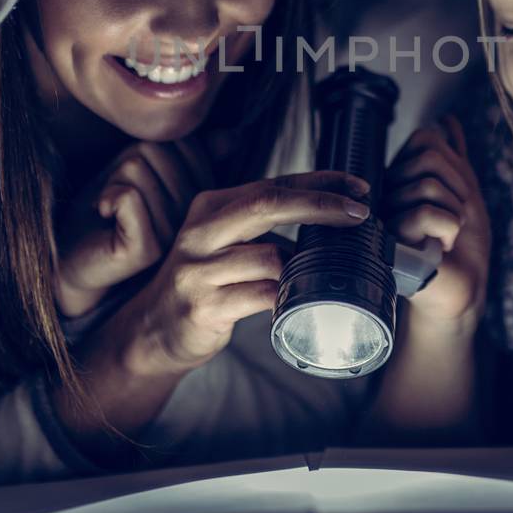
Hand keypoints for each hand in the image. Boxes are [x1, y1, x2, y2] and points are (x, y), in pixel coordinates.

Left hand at [55, 139, 212, 318]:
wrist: (81, 258)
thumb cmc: (113, 212)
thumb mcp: (151, 172)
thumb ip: (189, 155)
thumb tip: (234, 136)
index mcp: (207, 200)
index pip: (183, 142)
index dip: (148, 149)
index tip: (139, 180)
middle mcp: (198, 220)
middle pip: (157, 150)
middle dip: (126, 164)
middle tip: (120, 196)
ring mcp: (176, 237)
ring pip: (137, 167)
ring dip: (112, 182)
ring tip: (111, 209)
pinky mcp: (149, 250)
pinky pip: (128, 195)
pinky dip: (106, 196)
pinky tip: (104, 216)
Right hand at [106, 170, 373, 375]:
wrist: (153, 329)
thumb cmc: (205, 282)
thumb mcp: (225, 242)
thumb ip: (264, 226)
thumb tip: (332, 217)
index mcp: (210, 207)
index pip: (272, 184)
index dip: (319, 183)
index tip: (358, 188)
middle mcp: (200, 231)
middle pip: (267, 205)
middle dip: (320, 205)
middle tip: (359, 213)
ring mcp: (198, 270)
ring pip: (270, 257)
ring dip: (302, 267)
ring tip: (317, 277)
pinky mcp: (203, 306)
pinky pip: (262, 296)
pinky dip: (286, 299)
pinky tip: (293, 304)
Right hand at [384, 116, 490, 328]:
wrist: (461, 288)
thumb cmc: (463, 246)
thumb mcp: (464, 192)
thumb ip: (454, 157)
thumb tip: (446, 120)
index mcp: (403, 177)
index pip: (426, 139)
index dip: (455, 164)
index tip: (460, 196)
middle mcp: (388, 191)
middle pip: (430, 158)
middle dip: (459, 188)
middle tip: (457, 218)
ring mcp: (386, 213)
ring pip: (428, 185)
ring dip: (456, 212)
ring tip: (450, 234)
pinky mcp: (389, 238)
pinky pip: (424, 213)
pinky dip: (449, 229)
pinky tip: (443, 245)